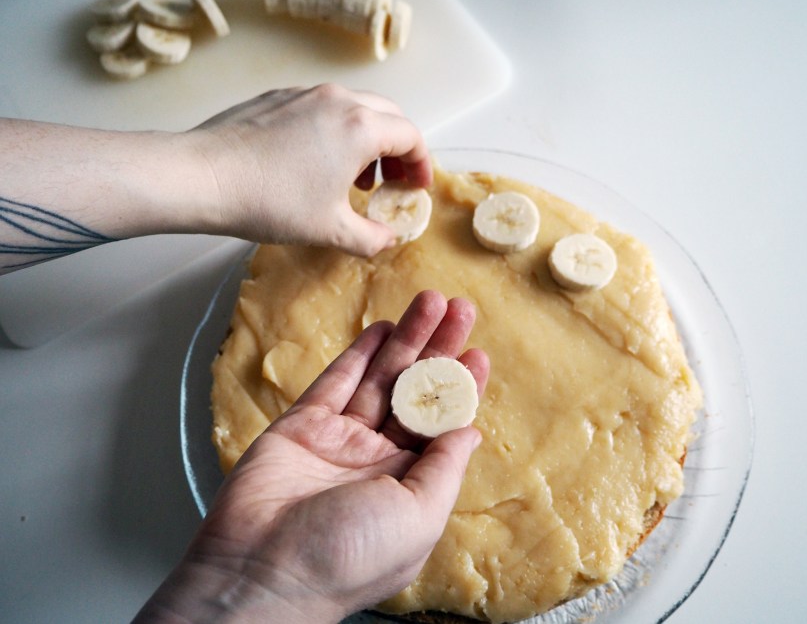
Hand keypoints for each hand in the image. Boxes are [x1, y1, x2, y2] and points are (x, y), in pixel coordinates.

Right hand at [137, 290, 488, 622]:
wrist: (262, 569)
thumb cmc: (349, 557)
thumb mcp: (420, 517)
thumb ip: (444, 468)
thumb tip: (471, 431)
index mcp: (410, 484)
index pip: (444, 424)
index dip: (462, 387)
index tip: (477, 353)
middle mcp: (378, 459)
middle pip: (416, 392)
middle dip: (439, 350)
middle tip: (460, 309)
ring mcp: (340, 440)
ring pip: (380, 379)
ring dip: (406, 339)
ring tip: (430, 302)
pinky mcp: (302, 426)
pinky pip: (337, 382)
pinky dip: (360, 354)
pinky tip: (383, 328)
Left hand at [188, 84, 432, 256]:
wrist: (204, 177)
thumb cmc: (271, 203)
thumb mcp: (330, 230)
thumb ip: (371, 238)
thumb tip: (388, 240)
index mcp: (360, 128)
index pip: (410, 136)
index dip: (421, 165)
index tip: (415, 189)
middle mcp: (338, 101)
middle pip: (388, 116)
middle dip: (398, 149)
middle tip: (392, 182)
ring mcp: (306, 94)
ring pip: (355, 108)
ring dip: (367, 140)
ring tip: (354, 177)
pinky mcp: (278, 97)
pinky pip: (322, 108)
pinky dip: (335, 131)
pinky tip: (315, 164)